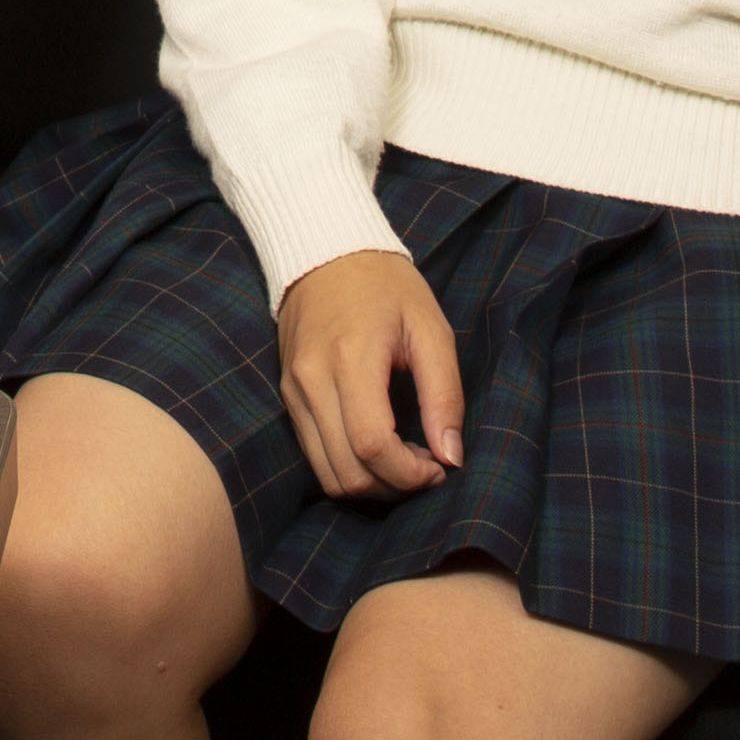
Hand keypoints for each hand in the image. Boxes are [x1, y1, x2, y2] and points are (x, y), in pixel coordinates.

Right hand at [275, 248, 463, 498]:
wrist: (325, 252)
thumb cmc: (387, 287)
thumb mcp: (430, 330)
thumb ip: (444, 395)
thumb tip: (452, 458)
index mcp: (350, 359)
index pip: (372, 446)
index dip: (409, 474)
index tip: (440, 466)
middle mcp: (311, 381)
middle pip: (348, 472)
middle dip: (395, 486)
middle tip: (428, 466)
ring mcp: (293, 392)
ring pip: (327, 474)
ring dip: (372, 484)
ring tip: (404, 460)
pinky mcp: (288, 398)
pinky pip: (315, 456)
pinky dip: (349, 467)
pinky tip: (379, 447)